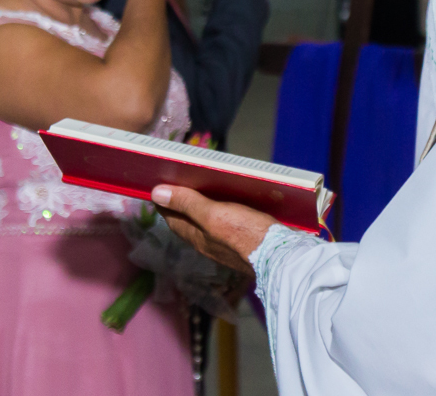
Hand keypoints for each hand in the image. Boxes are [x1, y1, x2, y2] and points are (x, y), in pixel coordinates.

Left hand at [151, 185, 277, 277]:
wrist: (279, 255)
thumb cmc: (245, 234)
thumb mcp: (213, 214)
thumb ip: (187, 204)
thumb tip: (156, 194)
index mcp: (196, 236)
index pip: (172, 217)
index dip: (164, 201)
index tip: (159, 183)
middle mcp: (206, 242)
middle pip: (187, 220)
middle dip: (180, 202)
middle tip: (179, 181)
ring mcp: (224, 244)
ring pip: (206, 223)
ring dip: (201, 206)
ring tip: (202, 186)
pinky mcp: (241, 241)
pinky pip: (224, 223)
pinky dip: (220, 210)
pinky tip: (229, 202)